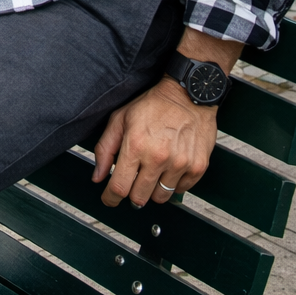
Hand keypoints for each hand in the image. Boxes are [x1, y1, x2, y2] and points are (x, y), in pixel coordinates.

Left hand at [93, 78, 216, 207]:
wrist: (188, 95)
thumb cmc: (152, 105)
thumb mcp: (121, 119)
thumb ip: (105, 149)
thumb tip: (97, 177)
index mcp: (135, 145)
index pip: (119, 187)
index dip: (110, 198)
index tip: (109, 199)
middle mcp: (158, 158)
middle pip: (139, 198)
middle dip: (131, 194)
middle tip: (132, 182)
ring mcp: (180, 164)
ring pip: (160, 197)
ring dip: (152, 191)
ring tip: (152, 172)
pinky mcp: (197, 167)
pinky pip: (180, 190)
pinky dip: (172, 184)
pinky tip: (169, 168)